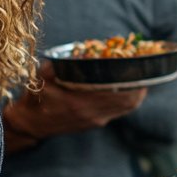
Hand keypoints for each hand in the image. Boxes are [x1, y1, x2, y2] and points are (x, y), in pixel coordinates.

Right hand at [5, 62, 147, 141]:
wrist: (31, 124)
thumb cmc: (36, 98)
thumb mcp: (42, 77)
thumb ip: (58, 65)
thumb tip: (77, 52)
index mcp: (81, 103)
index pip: (120, 95)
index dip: (135, 83)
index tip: (140, 68)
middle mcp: (93, 114)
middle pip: (130, 102)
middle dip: (141, 86)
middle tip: (145, 70)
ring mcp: (96, 121)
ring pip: (127, 108)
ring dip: (136, 93)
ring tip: (140, 77)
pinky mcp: (96, 123)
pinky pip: (119, 111)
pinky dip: (126, 99)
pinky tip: (126, 87)